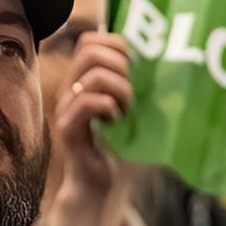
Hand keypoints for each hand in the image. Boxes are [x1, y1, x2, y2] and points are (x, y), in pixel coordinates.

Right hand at [52, 32, 134, 199]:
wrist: (97, 184)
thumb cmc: (115, 147)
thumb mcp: (125, 107)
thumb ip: (130, 83)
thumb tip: (159, 61)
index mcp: (81, 80)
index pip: (89, 40)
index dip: (114, 44)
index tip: (133, 66)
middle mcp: (70, 90)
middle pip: (88, 50)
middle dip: (119, 64)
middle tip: (130, 90)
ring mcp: (66, 108)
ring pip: (92, 76)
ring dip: (119, 90)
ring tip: (126, 109)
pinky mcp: (68, 129)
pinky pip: (87, 103)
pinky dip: (109, 107)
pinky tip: (116, 121)